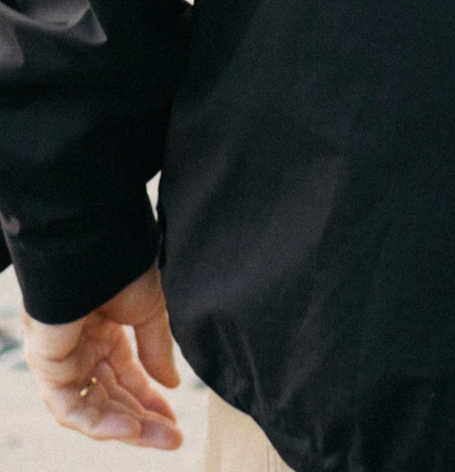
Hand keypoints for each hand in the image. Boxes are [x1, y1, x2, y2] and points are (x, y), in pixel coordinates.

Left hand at [22, 262, 183, 449]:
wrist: (92, 246)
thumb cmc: (120, 267)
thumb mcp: (149, 310)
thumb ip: (156, 349)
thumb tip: (171, 383)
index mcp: (104, 332)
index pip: (128, 376)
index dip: (152, 399)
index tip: (176, 419)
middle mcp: (82, 350)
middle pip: (112, 398)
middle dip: (144, 420)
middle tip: (174, 438)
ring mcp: (63, 360)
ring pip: (93, 408)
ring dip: (127, 428)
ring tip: (160, 438)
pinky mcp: (48, 368)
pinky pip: (71, 407)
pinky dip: (100, 422)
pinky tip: (131, 428)